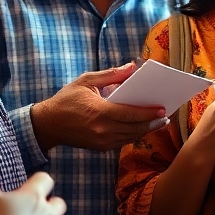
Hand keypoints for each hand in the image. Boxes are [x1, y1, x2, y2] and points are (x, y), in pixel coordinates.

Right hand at [29, 62, 167, 152]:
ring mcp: (101, 142)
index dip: (149, 113)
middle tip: (166, 117)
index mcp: (100, 112)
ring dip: (146, 131)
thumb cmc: (66, 100)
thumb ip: (111, 74)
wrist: (47, 124)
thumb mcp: (86, 81)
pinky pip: (122, 142)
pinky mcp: (99, 148)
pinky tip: (141, 129)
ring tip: (159, 123)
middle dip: (152, 123)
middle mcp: (103, 130)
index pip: (131, 114)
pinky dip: (133, 136)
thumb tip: (132, 67)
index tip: (162, 109)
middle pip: (135, 128)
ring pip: (130, 137)